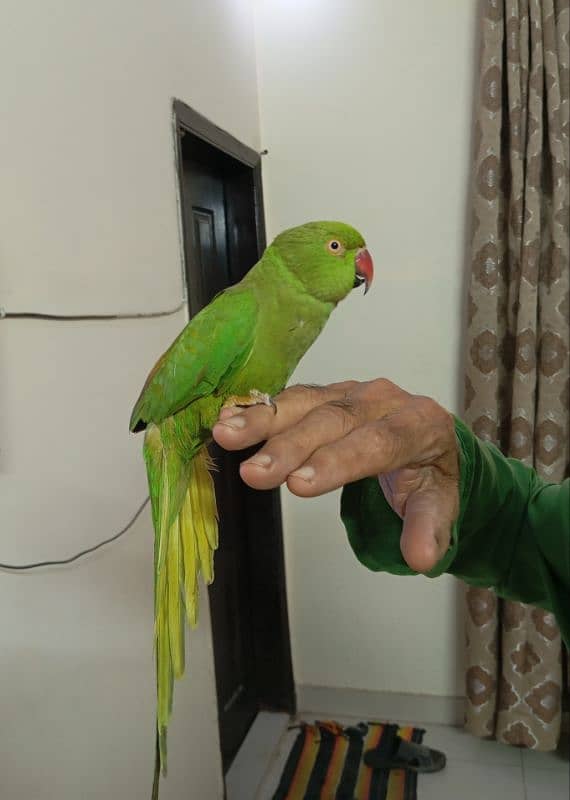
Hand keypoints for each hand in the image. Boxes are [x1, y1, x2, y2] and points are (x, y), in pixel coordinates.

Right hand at [212, 379, 459, 572]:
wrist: (425, 434)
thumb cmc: (427, 469)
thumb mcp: (439, 500)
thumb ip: (428, 526)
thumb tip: (421, 558)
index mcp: (418, 425)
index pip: (377, 443)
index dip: (336, 462)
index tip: (299, 485)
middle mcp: (382, 400)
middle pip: (333, 421)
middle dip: (290, 447)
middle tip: (253, 474)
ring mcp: (350, 392)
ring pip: (305, 402)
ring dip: (263, 421)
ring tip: (226, 434)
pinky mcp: (324, 393)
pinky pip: (290, 398)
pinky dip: (257, 409)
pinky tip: (227, 419)